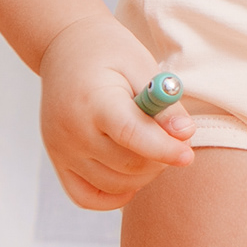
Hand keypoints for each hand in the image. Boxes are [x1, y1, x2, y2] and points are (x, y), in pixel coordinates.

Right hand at [38, 17, 196, 208]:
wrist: (66, 48)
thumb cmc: (109, 53)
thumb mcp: (141, 66)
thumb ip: (163, 104)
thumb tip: (184, 135)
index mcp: (92, 100)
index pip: (131, 135)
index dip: (164, 149)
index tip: (187, 154)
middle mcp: (71, 130)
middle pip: (127, 164)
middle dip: (159, 157)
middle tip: (169, 136)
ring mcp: (60, 150)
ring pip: (114, 184)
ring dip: (142, 175)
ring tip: (149, 146)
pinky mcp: (58, 163)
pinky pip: (88, 198)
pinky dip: (114, 195)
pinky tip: (129, 173)